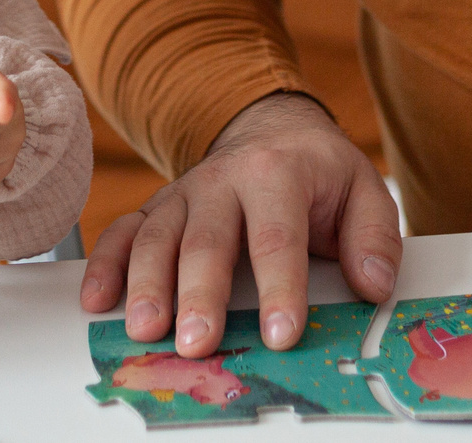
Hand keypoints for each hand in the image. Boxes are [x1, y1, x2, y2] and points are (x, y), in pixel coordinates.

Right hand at [80, 91, 400, 356]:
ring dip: (146, 285)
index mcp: (279, 173)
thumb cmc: (318, 172)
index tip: (282, 333)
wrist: (272, 128)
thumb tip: (374, 284)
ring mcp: (184, 193)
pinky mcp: (158, 207)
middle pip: (208, 241)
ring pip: (158, 236)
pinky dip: (105, 263)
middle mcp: (224, 180)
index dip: (280, 287)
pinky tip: (97, 299)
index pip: (279, 236)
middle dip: (200, 294)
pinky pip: (124, 231)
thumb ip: (374, 238)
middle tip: (198, 343)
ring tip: (145, 329)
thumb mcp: (363, 190)